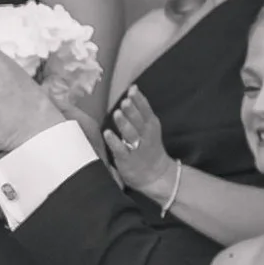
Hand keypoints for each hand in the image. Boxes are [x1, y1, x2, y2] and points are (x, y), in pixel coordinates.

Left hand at [104, 84, 174, 204]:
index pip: (146, 109)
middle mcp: (145, 135)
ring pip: (130, 134)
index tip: (132, 89)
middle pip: (138, 120)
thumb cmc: (148, 147)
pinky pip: (120, 149)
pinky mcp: (127, 159)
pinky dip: (114, 141)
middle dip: (132, 110)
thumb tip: (130, 93)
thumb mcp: (149, 128)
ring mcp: (136, 148)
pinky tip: (107, 133)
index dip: (139, 99)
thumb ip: (140, 112)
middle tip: (125, 102)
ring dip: (124, 123)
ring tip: (117, 113)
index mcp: (151, 125)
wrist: (156, 174)